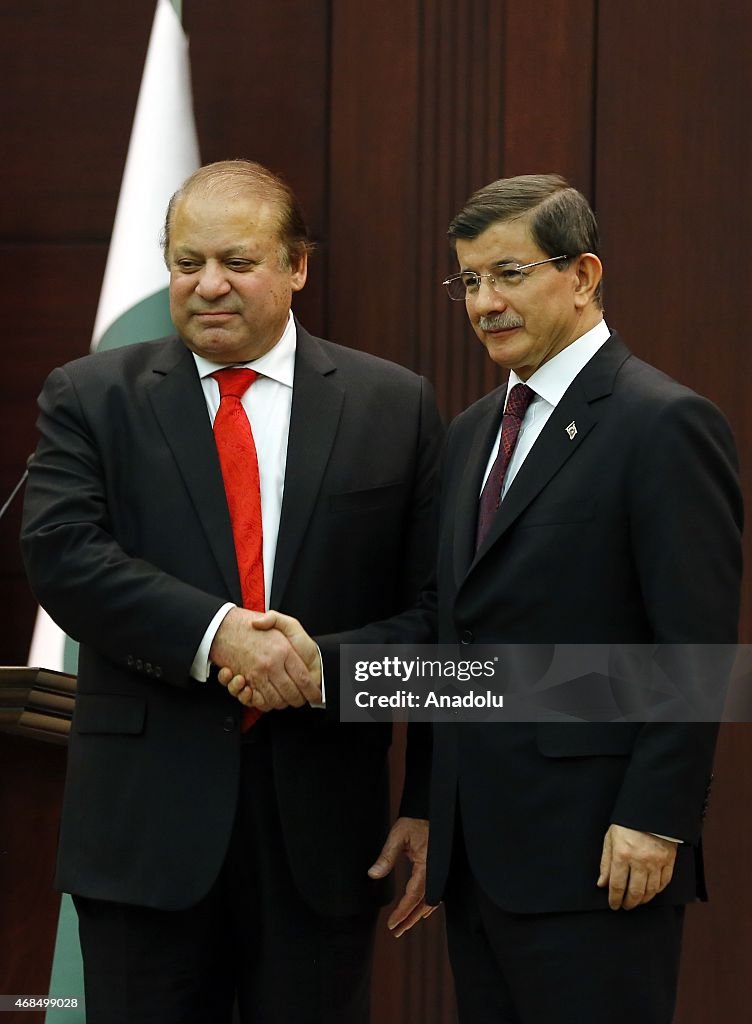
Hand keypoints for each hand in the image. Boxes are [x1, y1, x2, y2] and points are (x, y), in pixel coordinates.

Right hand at [210, 607, 317, 709]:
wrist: (226, 630)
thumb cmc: (256, 629)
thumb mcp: (279, 619)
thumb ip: (283, 622)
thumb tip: (285, 637)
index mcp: (284, 651)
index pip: (303, 678)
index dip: (311, 691)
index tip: (315, 696)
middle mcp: (272, 664)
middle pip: (291, 693)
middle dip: (297, 700)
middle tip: (301, 700)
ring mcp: (258, 673)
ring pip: (275, 700)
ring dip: (281, 703)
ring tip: (286, 699)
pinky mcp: (245, 680)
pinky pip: (257, 700)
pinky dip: (262, 703)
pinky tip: (267, 697)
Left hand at [368, 817, 436, 937]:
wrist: (434, 812)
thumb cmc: (416, 822)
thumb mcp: (398, 835)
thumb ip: (387, 855)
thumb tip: (373, 874)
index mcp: (428, 865)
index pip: (414, 895)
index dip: (403, 912)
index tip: (392, 924)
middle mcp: (437, 872)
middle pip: (424, 903)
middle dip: (410, 919)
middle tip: (396, 931)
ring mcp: (440, 872)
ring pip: (431, 900)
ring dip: (418, 914)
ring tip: (404, 926)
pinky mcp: (440, 870)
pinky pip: (435, 892)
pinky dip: (426, 904)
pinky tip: (419, 912)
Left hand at [597, 824, 677, 909]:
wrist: (649, 811)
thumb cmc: (627, 824)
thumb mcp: (610, 839)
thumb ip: (605, 863)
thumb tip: (602, 884)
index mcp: (622, 855)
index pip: (617, 885)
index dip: (615, 899)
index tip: (614, 905)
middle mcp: (639, 861)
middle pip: (635, 892)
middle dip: (629, 903)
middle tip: (626, 906)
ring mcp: (656, 862)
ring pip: (650, 890)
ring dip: (643, 899)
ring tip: (637, 901)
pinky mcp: (668, 860)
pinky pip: (664, 882)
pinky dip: (657, 890)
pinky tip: (651, 892)